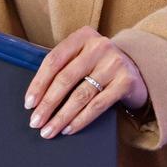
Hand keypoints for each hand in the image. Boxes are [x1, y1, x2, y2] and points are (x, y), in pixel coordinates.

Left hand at [23, 26, 148, 138]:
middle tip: (35, 121)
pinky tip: (68, 128)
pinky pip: (97, 105)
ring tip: (49, 130)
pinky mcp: (125, 82)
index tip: (29, 103)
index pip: (54, 60)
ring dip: (61, 116)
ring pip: (80, 95)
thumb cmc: (99, 64)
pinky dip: (80, 120)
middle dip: (47, 103)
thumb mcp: (82, 56)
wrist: (137, 69)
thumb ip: (63, 66)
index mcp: (82, 36)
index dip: (39, 83)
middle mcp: (99, 46)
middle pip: (65, 78)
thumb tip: (36, 97)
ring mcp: (114, 63)